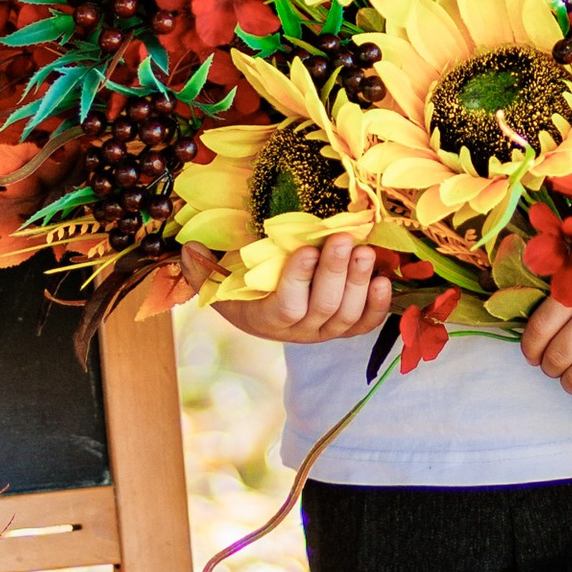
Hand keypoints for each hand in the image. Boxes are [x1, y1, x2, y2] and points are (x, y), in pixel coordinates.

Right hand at [192, 233, 397, 344]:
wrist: (263, 306)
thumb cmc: (240, 284)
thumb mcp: (216, 276)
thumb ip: (201, 265)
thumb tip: (188, 248)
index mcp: (265, 319)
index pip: (285, 306)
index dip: (298, 281)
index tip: (307, 249)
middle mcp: (298, 332)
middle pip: (322, 308)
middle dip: (335, 273)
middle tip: (344, 239)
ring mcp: (323, 332)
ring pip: (346, 315)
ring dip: (358, 282)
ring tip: (364, 250)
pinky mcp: (344, 328)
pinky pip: (364, 324)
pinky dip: (377, 305)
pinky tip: (383, 279)